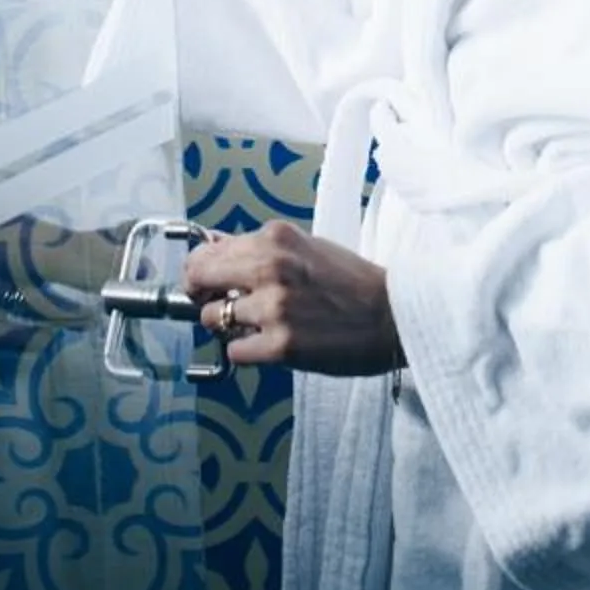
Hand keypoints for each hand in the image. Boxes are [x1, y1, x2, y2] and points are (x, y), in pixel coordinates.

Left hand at [183, 222, 402, 378]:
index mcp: (276, 238)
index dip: (201, 270)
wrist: (391, 316)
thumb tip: (215, 249)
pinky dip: (246, 351)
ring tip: (255, 326)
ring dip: (228, 326)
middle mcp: (270, 267)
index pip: (208, 251)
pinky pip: (234, 350)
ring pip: (213, 318)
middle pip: (197, 279)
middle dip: (201, 295)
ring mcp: (273, 308)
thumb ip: (262, 250)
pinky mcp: (280, 346)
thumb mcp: (306, 248)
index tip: (207, 282)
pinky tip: (268, 345)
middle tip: (217, 305)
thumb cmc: (352, 282)